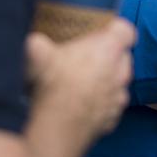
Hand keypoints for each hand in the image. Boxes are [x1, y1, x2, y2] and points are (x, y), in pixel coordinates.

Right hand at [26, 18, 134, 138]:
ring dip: (106, 82)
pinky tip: (82, 104)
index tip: (102, 32)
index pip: (126, 31)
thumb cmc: (53, 84)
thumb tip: (31, 42)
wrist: (57, 126)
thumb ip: (37, 42)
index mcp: (108, 48)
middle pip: (123, 58)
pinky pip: (110, 107)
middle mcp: (120, 72)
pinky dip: (100, 105)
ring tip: (83, 83)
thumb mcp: (37, 52)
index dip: (115, 30)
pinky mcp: (113, 119)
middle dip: (109, 56)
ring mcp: (118, 97)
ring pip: (118, 84)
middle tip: (86, 57)